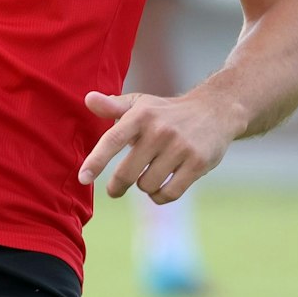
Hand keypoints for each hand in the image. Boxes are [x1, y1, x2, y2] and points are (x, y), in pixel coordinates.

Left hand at [78, 89, 241, 202]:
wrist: (215, 111)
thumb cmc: (167, 111)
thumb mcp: (141, 104)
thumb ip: (112, 106)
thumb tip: (88, 100)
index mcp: (141, 115)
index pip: (113, 140)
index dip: (96, 161)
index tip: (82, 179)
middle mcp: (160, 130)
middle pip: (128, 172)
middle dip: (117, 185)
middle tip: (114, 190)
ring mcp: (181, 147)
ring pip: (148, 185)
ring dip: (144, 187)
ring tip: (147, 177)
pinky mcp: (198, 163)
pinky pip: (169, 194)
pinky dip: (159, 197)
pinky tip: (159, 188)